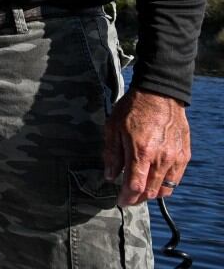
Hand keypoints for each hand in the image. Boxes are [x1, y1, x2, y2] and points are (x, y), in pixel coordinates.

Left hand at [103, 88, 189, 205]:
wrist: (159, 94)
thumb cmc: (133, 108)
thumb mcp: (113, 128)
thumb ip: (112, 155)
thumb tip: (110, 176)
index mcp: (141, 152)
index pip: (135, 186)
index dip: (127, 198)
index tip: (120, 201)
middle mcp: (161, 158)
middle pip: (150, 191)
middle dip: (138, 198)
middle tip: (128, 197)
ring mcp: (175, 157)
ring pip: (165, 188)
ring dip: (152, 193)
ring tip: (141, 191)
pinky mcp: (184, 154)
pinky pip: (176, 178)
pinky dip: (165, 184)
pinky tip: (155, 180)